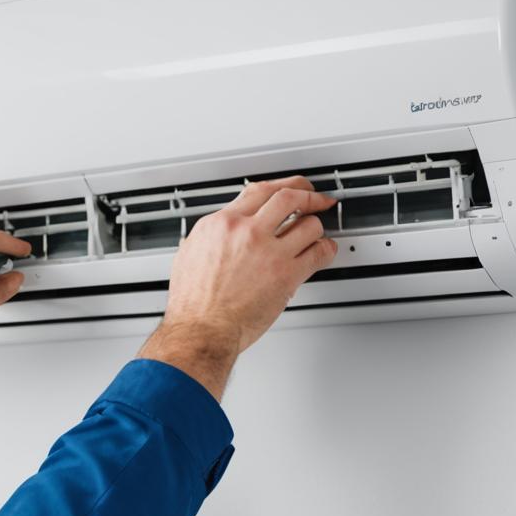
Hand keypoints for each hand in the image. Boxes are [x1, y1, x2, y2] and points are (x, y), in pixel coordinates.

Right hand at [138, 177, 337, 397]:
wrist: (200, 330)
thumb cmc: (192, 304)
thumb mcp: (189, 256)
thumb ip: (209, 238)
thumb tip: (216, 234)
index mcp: (221, 224)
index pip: (258, 191)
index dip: (281, 186)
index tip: (289, 188)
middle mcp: (246, 231)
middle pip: (288, 197)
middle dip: (309, 195)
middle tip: (316, 198)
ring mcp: (268, 251)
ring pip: (308, 224)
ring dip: (316, 228)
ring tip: (317, 233)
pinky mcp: (286, 274)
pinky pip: (318, 252)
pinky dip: (326, 250)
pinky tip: (324, 252)